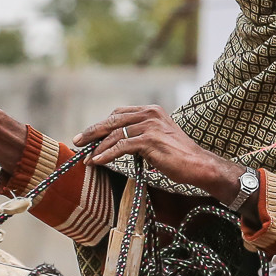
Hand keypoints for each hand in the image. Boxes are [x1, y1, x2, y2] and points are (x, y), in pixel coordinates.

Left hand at [75, 105, 243, 203]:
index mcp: (152, 111)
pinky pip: (121, 146)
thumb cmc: (179, 156)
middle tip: (77, 142)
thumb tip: (116, 142)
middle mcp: (150, 114)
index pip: (119, 114)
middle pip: (113, 121)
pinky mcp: (149, 140)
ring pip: (115, 135)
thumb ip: (140, 134)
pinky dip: (106, 154)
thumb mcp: (158, 138)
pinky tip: (97, 162)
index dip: (101, 124)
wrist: (198, 165)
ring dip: (97, 148)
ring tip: (87, 159)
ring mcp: (150, 126)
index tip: (88, 135)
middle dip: (92, 132)